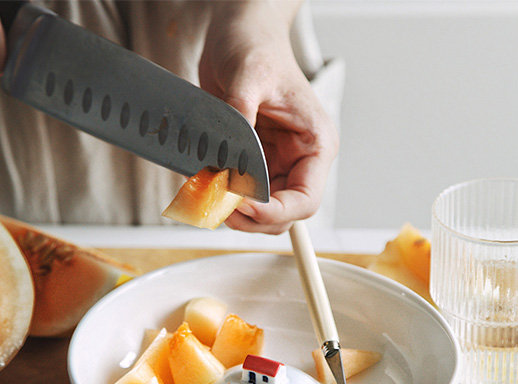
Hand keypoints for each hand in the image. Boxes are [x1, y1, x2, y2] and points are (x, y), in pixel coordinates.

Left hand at [199, 1, 338, 234]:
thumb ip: (241, 117)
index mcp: (314, 144)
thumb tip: (231, 159)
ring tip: (206, 193)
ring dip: (231, 211)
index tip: (242, 204)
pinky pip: (237, 193)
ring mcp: (272, 164)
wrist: (237, 33)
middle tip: (217, 204)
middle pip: (280, 215)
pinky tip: (202, 182)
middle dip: (249, 217)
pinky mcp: (249, 163)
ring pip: (257, 211)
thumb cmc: (256, 46)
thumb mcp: (249, 74)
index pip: (304, 200)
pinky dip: (219, 196)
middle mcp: (297, 160)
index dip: (273, 211)